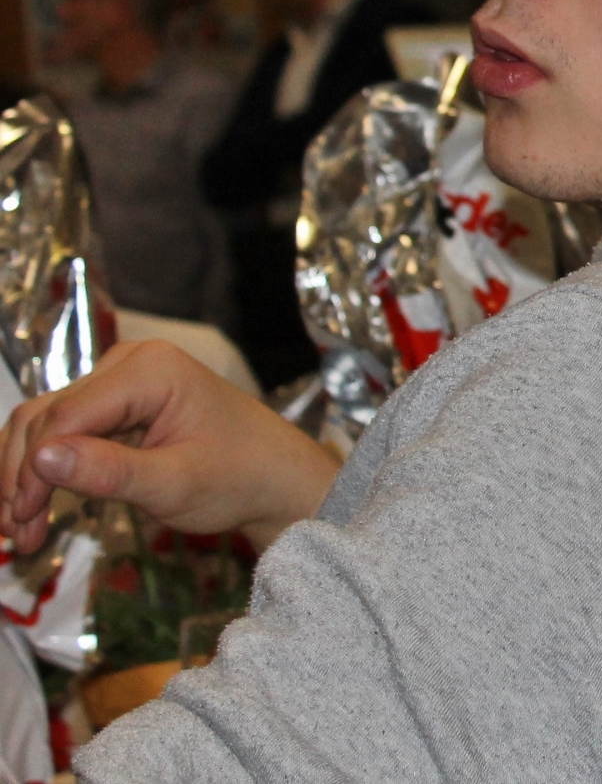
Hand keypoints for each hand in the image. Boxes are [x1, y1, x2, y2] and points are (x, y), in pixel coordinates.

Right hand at [0, 340, 341, 552]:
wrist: (276, 480)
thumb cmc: (240, 477)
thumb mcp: (175, 483)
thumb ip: (109, 471)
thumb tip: (41, 458)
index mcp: (149, 370)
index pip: (65, 416)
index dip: (31, 469)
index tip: (20, 519)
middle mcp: (128, 365)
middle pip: (46, 418)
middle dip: (20, 477)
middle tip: (13, 533)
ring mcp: (120, 385)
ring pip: (46, 427)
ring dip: (24, 478)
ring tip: (19, 532)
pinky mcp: (116, 409)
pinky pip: (65, 436)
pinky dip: (45, 474)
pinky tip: (34, 515)